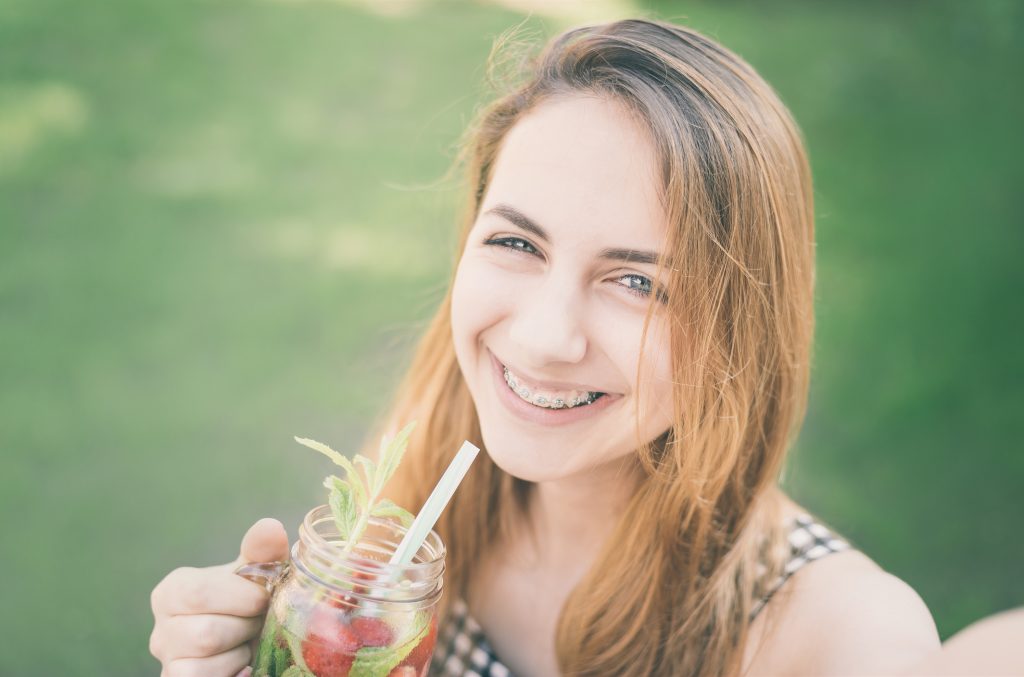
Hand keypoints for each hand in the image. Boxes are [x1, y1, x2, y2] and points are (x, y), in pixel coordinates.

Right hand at [149, 518, 289, 676]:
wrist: (245, 637)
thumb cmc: (247, 601)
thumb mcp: (256, 574)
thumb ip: (262, 552)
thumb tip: (269, 528)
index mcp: (173, 591)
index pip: (199, 593)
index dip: (241, 597)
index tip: (264, 597)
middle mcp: (161, 628)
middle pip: (205, 634)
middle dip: (244, 628)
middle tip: (258, 621)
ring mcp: (167, 661)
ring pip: (201, 664)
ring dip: (239, 653)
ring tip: (247, 641)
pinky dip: (233, 673)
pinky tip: (244, 664)